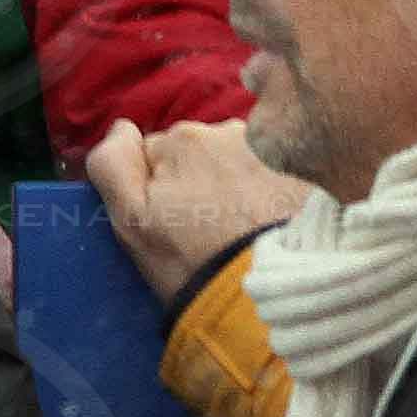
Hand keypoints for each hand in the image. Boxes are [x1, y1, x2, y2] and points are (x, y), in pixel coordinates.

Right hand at [84, 119, 309, 303]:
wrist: (273, 290)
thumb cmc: (193, 261)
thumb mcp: (133, 222)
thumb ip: (113, 165)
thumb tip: (120, 127)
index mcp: (181, 138)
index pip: (156, 155)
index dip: (159, 191)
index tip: (174, 224)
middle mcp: (226, 128)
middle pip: (198, 153)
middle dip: (198, 182)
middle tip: (208, 231)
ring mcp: (270, 146)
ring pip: (234, 161)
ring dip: (234, 185)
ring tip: (241, 230)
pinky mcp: (304, 167)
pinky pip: (270, 172)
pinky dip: (266, 191)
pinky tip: (268, 223)